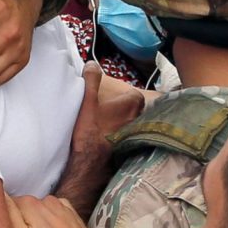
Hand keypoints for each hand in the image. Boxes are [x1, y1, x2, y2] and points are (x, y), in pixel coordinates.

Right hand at [53, 62, 143, 216]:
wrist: (90, 164)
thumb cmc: (90, 131)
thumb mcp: (87, 101)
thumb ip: (91, 79)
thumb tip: (92, 63)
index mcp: (133, 103)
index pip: (132, 94)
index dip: (119, 97)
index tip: (107, 101)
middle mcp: (140, 118)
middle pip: (133, 109)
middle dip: (122, 110)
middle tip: (106, 113)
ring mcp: (137, 135)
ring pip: (132, 124)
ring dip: (122, 124)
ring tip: (106, 127)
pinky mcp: (132, 148)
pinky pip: (129, 138)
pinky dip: (121, 138)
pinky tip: (108, 141)